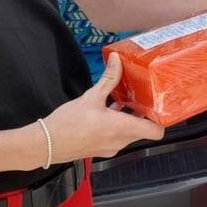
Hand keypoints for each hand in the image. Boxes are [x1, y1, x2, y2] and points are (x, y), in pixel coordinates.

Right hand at [38, 53, 164, 165]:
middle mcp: (121, 141)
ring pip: (130, 132)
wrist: (44, 145)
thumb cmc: (68, 122)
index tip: (161, 104)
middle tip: (145, 96)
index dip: (162, 118)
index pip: (156, 131)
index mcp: (122, 128)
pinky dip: (118, 124)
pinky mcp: (100, 148)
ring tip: (129, 99)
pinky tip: (110, 108)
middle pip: (144, 129)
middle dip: (144, 114)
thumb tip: (117, 59)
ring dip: (130, 118)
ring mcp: (111, 147)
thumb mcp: (90, 97)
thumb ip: (108, 79)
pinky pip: (117, 136)